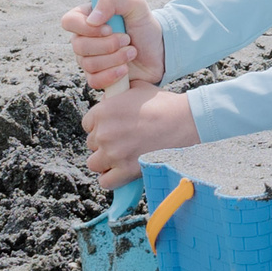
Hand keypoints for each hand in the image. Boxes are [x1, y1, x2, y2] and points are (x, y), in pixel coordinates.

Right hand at [60, 0, 162, 95]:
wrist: (160, 51)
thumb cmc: (144, 25)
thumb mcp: (135, 3)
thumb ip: (113, 0)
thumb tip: (92, 19)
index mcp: (88, 17)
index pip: (68, 21)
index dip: (86, 28)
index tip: (109, 28)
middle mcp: (84, 38)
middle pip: (78, 46)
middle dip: (108, 45)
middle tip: (127, 40)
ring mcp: (89, 59)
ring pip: (88, 64)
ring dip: (115, 58)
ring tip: (132, 52)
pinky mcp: (98, 77)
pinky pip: (93, 81)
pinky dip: (112, 75)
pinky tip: (125, 69)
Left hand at [81, 87, 198, 185]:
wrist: (184, 121)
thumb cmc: (163, 104)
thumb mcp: (136, 89)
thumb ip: (117, 96)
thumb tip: (110, 100)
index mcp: (103, 111)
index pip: (87, 125)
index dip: (100, 127)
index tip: (113, 129)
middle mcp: (104, 133)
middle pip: (92, 144)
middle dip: (105, 144)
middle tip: (123, 142)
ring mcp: (113, 153)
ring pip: (95, 164)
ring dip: (106, 162)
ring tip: (121, 157)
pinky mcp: (125, 170)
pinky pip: (106, 181)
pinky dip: (112, 179)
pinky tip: (122, 172)